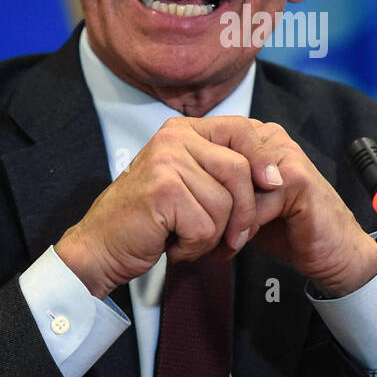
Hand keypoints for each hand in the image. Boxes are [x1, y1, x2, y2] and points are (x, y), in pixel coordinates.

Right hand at [54, 116, 272, 297]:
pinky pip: (205, 227)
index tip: (273, 184)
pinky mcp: (162, 192)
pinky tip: (172, 244)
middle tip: (230, 240)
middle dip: (243, 213)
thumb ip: (222, 171)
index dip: (263, 158)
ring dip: (212, 236)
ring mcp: (166, 163)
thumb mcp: (188, 183)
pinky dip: (194, 247)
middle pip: (240, 170)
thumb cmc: (149, 219)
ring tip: (185, 238)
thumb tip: (275, 175)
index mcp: (182, 130)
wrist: (100, 246)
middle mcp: (173, 139)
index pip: (241, 129)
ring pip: (225, 204)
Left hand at [189, 118, 376, 297]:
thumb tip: (177, 193)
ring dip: (223, 219)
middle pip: (219, 164)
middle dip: (206, 202)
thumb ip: (220, 189)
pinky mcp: (297, 180)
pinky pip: (255, 204)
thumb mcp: (246, 204)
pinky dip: (242, 229)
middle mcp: (271, 138)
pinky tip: (236, 246)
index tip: (185, 216)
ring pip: (234, 186)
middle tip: (193, 234)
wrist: (332, 251)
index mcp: (256, 137)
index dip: (194, 183)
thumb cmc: (289, 228)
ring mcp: (286, 156)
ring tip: (214, 245)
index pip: (209, 147)